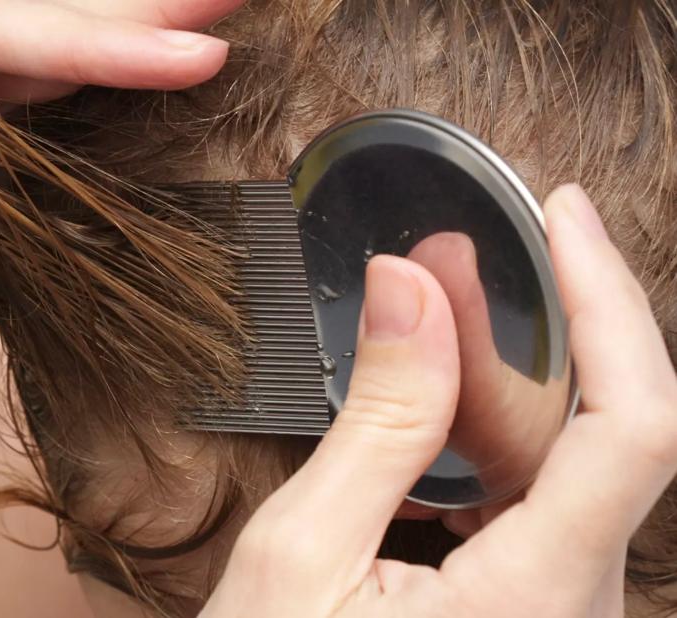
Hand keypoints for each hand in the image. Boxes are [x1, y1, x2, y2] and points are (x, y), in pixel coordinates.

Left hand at [0, 0, 240, 472]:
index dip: (90, 38)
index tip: (188, 51)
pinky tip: (155, 78)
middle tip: (225, 1)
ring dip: (128, 41)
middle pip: (20, 25)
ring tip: (207, 25)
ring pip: (42, 59)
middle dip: (130, 16)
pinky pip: (42, 108)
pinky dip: (106, 92)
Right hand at [202, 185, 676, 616]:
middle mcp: (577, 611)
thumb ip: (375, 423)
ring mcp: (559, 612)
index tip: (563, 219)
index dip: (611, 304)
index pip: (636, 425)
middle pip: (608, 431)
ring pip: (572, 463)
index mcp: (535, 602)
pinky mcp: (533, 608)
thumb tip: (407, 288)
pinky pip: (541, 500)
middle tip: (457, 254)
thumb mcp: (302, 557)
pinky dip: (492, 433)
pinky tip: (434, 400)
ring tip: (431, 310)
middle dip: (535, 325)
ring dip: (504, 377)